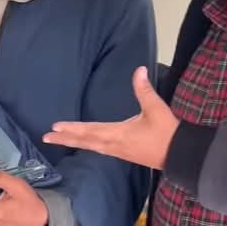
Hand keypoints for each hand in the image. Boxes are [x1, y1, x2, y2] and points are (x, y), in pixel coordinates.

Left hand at [43, 66, 178, 169]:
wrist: (180, 155)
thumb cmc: (167, 132)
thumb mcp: (156, 108)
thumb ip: (144, 89)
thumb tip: (139, 70)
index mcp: (117, 134)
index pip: (88, 130)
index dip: (71, 128)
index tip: (54, 127)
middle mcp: (113, 145)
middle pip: (84, 141)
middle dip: (65, 138)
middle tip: (45, 137)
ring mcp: (117, 151)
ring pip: (90, 146)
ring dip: (73, 142)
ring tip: (58, 139)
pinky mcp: (123, 153)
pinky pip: (98, 149)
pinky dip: (86, 145)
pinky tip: (84, 143)